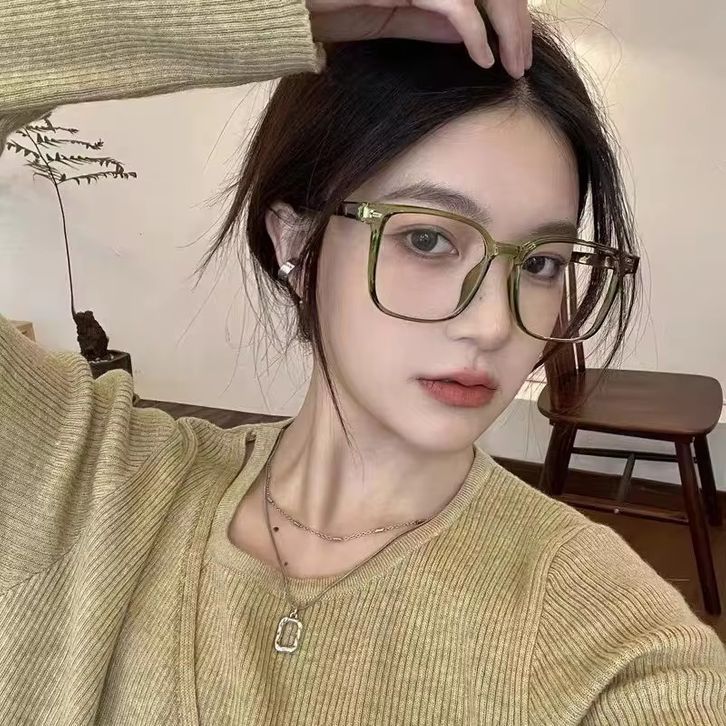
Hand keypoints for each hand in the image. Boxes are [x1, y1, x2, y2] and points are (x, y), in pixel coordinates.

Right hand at [306, 0, 531, 78]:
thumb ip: (428, 18)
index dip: (508, 12)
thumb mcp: (389, 17)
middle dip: (517, 21)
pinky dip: (476, 33)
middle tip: (522, 63)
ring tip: (512, 64)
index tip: (515, 51)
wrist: (289, 5)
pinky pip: (457, 6)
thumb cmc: (328, 7)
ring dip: (508, 27)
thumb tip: (470, 30)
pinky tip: (483, 60)